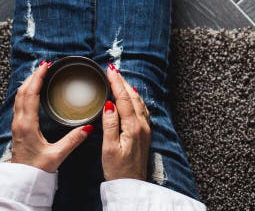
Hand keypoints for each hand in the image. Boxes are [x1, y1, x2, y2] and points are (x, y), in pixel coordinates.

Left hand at [10, 60, 92, 171]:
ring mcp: (17, 125)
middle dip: (33, 76)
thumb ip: (73, 140)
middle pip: (22, 91)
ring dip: (29, 83)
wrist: (22, 181)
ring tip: (40, 74)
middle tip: (46, 65)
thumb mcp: (57, 155)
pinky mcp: (18, 128)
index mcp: (28, 125)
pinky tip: (34, 92)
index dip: (37, 78)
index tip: (46, 66)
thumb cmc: (36, 170)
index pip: (30, 94)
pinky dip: (26, 92)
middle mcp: (20, 122)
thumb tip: (88, 128)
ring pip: (19, 96)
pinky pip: (19, 103)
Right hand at [101, 64, 150, 180]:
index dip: (116, 82)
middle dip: (122, 82)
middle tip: (112, 69)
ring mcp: (145, 129)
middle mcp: (142, 125)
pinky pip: (141, 110)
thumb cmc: (118, 170)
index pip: (123, 98)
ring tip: (119, 79)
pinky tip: (130, 97)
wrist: (131, 186)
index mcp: (133, 127)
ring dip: (128, 89)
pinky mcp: (144, 134)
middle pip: (132, 97)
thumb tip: (109, 104)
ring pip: (138, 102)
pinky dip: (134, 99)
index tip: (109, 69)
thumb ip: (110, 125)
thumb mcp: (109, 148)